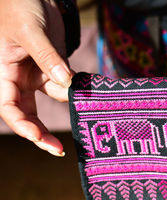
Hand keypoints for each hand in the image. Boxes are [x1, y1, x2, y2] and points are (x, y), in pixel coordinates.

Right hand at [0, 0, 71, 155]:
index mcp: (4, 72)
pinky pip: (66, 84)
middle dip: (42, 133)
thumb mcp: (31, 31)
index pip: (9, 108)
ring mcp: (38, 73)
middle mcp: (19, 78)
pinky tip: (90, 96)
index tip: (40, 139)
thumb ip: (48, 57)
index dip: (23, 126)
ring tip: (85, 118)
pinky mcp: (54, 67)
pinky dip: (76, 91)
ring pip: (51, 100)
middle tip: (60, 149)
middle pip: (28, 113)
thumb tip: (67, 83)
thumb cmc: (19, 6)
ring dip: (66, 109)